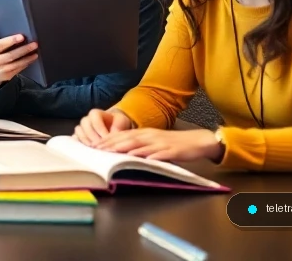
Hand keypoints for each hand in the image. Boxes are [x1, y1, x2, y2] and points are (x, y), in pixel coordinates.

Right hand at [0, 16, 37, 87]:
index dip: (10, 41)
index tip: (21, 36)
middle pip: (9, 56)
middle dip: (23, 50)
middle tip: (34, 44)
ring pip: (15, 64)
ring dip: (27, 58)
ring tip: (35, 51)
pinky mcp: (7, 76)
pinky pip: (18, 69)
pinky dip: (26, 63)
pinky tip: (32, 58)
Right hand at [74, 108, 134, 145]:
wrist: (114, 129)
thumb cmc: (118, 124)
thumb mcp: (122, 121)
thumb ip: (119, 125)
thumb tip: (112, 134)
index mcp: (96, 113)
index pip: (94, 117)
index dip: (100, 128)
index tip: (107, 138)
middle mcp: (86, 120)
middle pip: (84, 125)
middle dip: (93, 136)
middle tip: (100, 146)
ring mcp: (81, 129)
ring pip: (78, 132)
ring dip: (86, 141)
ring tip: (95, 150)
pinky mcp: (78, 137)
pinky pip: (74, 139)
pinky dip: (80, 144)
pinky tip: (88, 151)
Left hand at [95, 128, 223, 162]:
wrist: (198, 141)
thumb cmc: (174, 143)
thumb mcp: (154, 141)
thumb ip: (139, 144)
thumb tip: (121, 150)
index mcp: (145, 133)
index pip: (122, 135)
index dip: (107, 140)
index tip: (93, 145)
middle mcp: (150, 135)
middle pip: (127, 139)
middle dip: (111, 144)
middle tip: (96, 150)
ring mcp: (161, 142)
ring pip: (140, 145)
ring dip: (124, 149)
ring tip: (111, 154)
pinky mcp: (172, 150)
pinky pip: (159, 153)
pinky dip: (149, 156)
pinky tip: (140, 159)